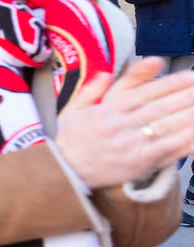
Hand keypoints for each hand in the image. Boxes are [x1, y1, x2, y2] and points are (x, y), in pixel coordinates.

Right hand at [54, 58, 193, 188]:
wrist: (65, 173)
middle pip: (160, 108)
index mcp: (106, 111)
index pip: (143, 93)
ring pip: (168, 127)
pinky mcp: (139, 164)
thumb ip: (91, 89)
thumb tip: (106, 73)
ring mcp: (131, 146)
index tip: (189, 76)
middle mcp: (119, 126)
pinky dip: (186, 140)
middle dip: (186, 96)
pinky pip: (168, 149)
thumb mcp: (73, 109)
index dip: (169, 83)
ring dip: (190, 115)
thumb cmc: (72, 140)